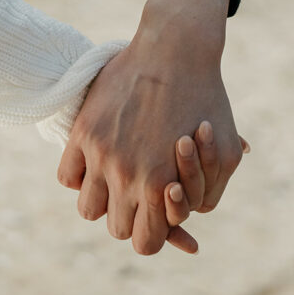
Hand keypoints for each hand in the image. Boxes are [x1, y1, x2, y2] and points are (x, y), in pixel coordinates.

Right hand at [57, 0, 244, 254]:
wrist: (175, 51)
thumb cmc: (206, 101)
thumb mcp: (225, 153)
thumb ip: (208, 195)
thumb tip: (191, 235)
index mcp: (163, 187)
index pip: (146, 243)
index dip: (152, 237)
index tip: (154, 221)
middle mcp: (128, 176)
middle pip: (117, 229)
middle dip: (129, 218)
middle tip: (138, 198)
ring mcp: (102, 155)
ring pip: (88, 209)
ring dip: (102, 200)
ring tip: (115, 181)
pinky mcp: (84, 133)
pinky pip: (68, 177)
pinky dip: (80, 177)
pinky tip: (96, 164)